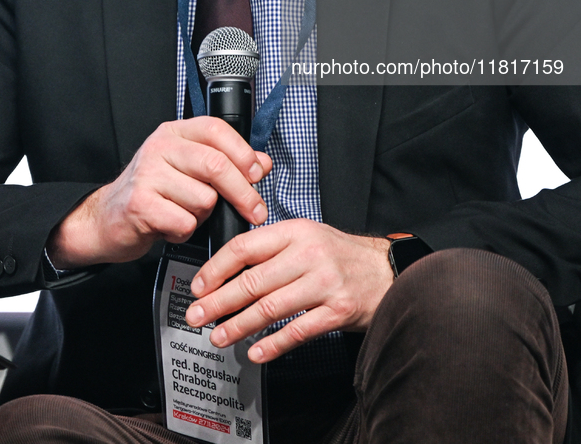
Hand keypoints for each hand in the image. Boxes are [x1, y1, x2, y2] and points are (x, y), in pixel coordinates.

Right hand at [46, 117, 271, 268]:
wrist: (106, 219)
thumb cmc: (153, 193)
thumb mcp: (189, 169)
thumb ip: (227, 163)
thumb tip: (263, 163)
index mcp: (175, 132)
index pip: (216, 130)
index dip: (243, 153)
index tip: (258, 175)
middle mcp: (159, 147)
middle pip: (216, 165)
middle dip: (243, 193)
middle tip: (256, 211)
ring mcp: (147, 174)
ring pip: (204, 199)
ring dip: (203, 216)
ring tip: (186, 214)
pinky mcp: (140, 204)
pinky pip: (185, 222)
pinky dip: (185, 231)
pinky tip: (172, 226)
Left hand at [185, 219, 393, 362]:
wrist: (388, 271)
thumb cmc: (342, 256)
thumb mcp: (308, 236)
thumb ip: (273, 248)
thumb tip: (228, 270)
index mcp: (296, 231)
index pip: (245, 247)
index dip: (216, 268)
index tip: (198, 286)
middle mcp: (309, 254)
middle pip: (253, 281)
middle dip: (218, 302)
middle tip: (197, 316)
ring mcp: (325, 283)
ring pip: (270, 308)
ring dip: (239, 326)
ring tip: (219, 336)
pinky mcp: (338, 311)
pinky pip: (298, 331)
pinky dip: (273, 344)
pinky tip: (256, 352)